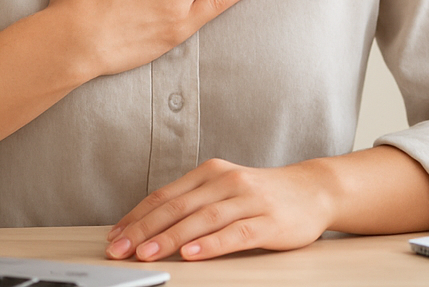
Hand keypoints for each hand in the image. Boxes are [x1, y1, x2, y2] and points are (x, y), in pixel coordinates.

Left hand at [104, 157, 332, 261]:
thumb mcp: (226, 188)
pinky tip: (193, 253)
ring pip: (203, 219)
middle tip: (119, 249)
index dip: (137, 216)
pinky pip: (235, 233)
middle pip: (178, 206)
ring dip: (171, 238)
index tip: (114, 236)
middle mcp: (228, 182)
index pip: (166, 195)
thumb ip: (193, 202)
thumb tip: (148, 225)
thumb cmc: (263, 193)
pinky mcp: (268, 221)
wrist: (314, 190)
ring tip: (147, 254)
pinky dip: (212, 244)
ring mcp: (249, 200)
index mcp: (212, 172)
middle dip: (144, 230)